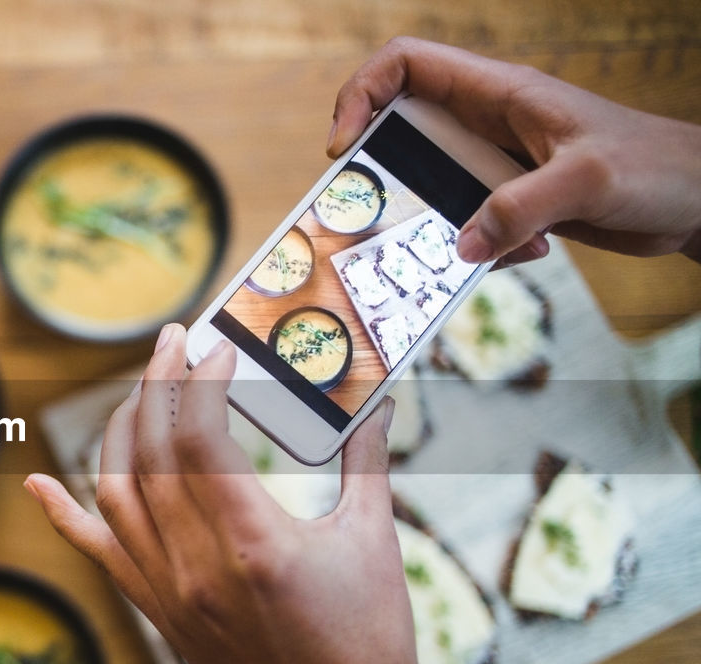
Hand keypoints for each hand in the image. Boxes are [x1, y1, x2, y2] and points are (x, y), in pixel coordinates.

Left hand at [25, 325, 455, 663]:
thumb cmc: (369, 638)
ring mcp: (169, 592)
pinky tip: (37, 485)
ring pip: (115, 491)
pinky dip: (64, 516)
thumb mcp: (375, 540)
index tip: (215, 348)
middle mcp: (197, 566)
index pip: (197, 436)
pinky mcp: (158, 612)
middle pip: (150, 452)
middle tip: (173, 340)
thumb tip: (378, 397)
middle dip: (156, 384)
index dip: (198, 381)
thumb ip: (367, 461)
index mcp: (253, 543)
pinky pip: (98, 553)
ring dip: (120, 430)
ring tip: (141, 388)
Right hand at [329, 37, 700, 264]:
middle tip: (376, 212)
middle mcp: (487, 123)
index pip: (406, 65)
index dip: (361, 94)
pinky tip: (526, 251)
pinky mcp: (508, 202)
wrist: (698, 200)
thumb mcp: (588, 180)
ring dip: (438, 223)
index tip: (345, 146)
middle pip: (402, 131)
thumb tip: (461, 244)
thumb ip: (521, 209)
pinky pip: (464, 224)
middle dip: (385, 174)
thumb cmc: (657, 166)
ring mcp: (495, 164)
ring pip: (431, 187)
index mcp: (498, 92)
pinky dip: (479, 247)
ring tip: (470, 244)